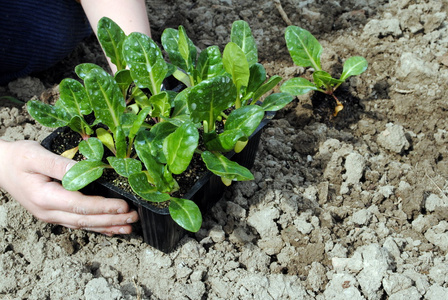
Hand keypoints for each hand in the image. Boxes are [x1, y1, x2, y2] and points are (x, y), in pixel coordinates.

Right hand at [0, 139, 138, 235]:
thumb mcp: (35, 155)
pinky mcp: (55, 214)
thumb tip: (86, 169)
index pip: (80, 205)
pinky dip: (97, 227)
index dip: (104, 207)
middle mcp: (48, 211)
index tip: (124, 205)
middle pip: (85, 219)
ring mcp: (51, 215)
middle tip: (134, 218)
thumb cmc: (18, 158)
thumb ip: (59, 165)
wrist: (0, 167)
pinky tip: (111, 228)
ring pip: (83, 225)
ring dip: (107, 226)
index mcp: (44, 197)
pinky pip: (79, 223)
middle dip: (112, 219)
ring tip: (129, 228)